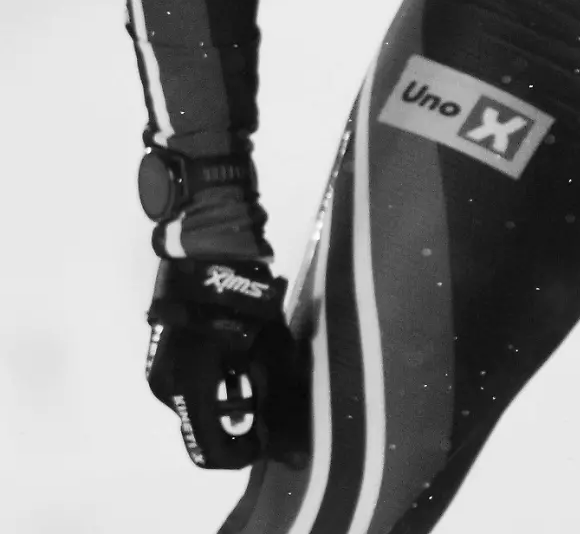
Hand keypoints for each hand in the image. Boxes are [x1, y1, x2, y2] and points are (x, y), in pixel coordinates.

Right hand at [146, 258, 309, 469]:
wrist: (205, 252)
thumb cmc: (241, 303)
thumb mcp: (267, 352)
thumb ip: (276, 401)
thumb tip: (291, 447)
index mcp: (189, 392)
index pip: (210, 451)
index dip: (243, 454)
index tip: (266, 439)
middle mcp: (167, 388)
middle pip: (203, 427)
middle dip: (238, 421)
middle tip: (266, 398)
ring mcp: (160, 367)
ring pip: (197, 403)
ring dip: (226, 399)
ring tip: (256, 372)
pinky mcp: (162, 350)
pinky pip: (189, 380)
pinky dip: (213, 380)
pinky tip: (237, 357)